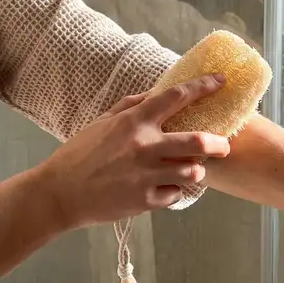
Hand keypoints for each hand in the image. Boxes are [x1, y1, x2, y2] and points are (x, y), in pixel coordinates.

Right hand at [36, 75, 230, 230]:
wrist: (59, 194)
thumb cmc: (79, 154)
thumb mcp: (102, 122)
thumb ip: (131, 106)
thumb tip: (156, 93)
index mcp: (134, 122)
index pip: (176, 96)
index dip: (203, 86)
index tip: (220, 81)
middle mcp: (144, 147)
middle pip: (197, 142)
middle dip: (218, 143)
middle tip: (223, 145)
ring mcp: (146, 176)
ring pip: (193, 171)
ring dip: (196, 169)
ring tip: (190, 169)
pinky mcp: (145, 201)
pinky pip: (175, 194)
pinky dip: (174, 190)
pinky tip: (164, 188)